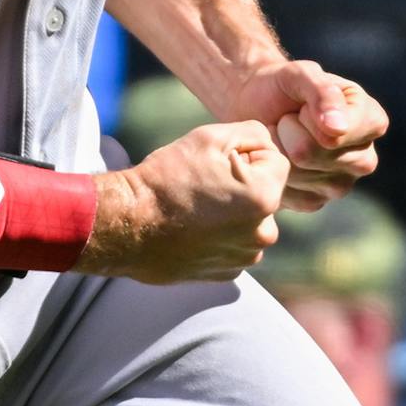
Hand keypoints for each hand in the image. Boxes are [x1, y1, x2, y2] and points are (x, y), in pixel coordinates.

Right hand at [78, 122, 287, 284]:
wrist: (129, 224)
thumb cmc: (168, 178)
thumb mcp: (210, 137)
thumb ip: (253, 133)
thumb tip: (268, 144)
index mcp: (264, 198)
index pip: (276, 161)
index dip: (247, 153)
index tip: (218, 161)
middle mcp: (262, 233)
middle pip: (265, 192)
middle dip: (244, 183)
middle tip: (205, 182)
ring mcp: (244, 257)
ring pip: (251, 219)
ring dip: (234, 210)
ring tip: (197, 205)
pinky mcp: (227, 272)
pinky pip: (235, 242)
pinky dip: (221, 234)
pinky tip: (194, 226)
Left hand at [227, 60, 387, 211]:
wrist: (255, 107)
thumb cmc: (282, 85)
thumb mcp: (299, 74)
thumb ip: (322, 91)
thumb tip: (338, 129)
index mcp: (372, 122)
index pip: (334, 132)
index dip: (307, 114)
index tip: (303, 105)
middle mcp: (364, 159)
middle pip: (310, 153)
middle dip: (288, 131)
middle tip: (288, 119)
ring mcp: (342, 185)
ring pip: (294, 171)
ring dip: (277, 148)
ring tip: (282, 135)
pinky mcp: (315, 202)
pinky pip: (285, 190)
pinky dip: (272, 169)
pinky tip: (277, 155)